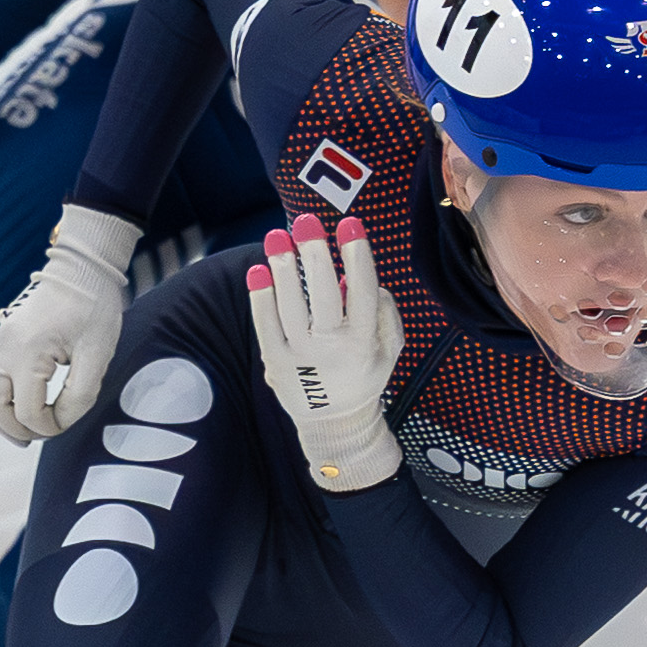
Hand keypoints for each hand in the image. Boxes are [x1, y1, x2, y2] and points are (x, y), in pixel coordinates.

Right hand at [0, 204, 141, 443]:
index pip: (29, 412)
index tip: (68, 421)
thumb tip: (59, 421)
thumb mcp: (98, 355)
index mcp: (28, 353)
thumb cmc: (93, 309)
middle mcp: (3, 349)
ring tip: (18, 438)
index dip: (50, 428)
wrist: (80, 271)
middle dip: (19, 430)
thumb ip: (80, 395)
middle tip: (42, 437)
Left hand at [246, 214, 402, 491]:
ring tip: (277, 237)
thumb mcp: (389, 348)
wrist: (333, 424)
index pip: (364, 293)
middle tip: (307, 223)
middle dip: (315, 256)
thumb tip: (359, 277)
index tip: (350, 224)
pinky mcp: (275, 360)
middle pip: (324, 296)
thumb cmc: (362, 375)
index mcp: (364, 341)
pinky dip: (260, 297)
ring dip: (283, 269)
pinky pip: (265, 324)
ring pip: (290, 307)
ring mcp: (300, 355)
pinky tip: (258, 270)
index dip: (357, 257)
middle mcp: (332, 348)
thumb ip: (384, 312)